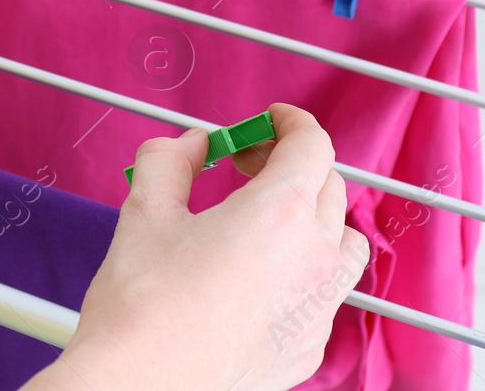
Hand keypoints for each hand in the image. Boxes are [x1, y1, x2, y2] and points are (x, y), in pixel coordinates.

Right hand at [25, 104, 367, 390]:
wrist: (139, 388)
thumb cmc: (141, 307)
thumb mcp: (144, 212)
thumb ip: (171, 161)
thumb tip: (191, 145)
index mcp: (278, 214)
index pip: (313, 145)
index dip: (291, 122)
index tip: (270, 120)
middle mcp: (312, 259)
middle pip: (330, 187)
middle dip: (291, 164)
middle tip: (246, 165)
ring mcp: (317, 309)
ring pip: (344, 243)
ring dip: (314, 217)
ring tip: (268, 219)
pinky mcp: (309, 347)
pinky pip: (326, 294)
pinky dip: (305, 270)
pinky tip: (260, 276)